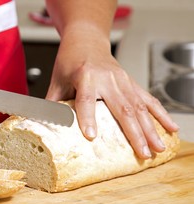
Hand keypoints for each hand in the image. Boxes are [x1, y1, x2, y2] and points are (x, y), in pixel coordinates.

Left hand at [46, 32, 178, 158]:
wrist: (86, 40)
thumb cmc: (70, 60)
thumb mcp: (56, 81)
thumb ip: (52, 104)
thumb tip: (43, 127)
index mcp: (85, 76)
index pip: (86, 99)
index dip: (88, 117)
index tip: (91, 135)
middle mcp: (107, 78)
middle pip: (122, 107)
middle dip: (134, 133)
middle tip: (142, 153)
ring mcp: (122, 80)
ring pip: (139, 106)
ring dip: (150, 129)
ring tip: (158, 147)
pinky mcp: (131, 82)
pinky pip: (148, 99)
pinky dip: (160, 114)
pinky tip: (169, 128)